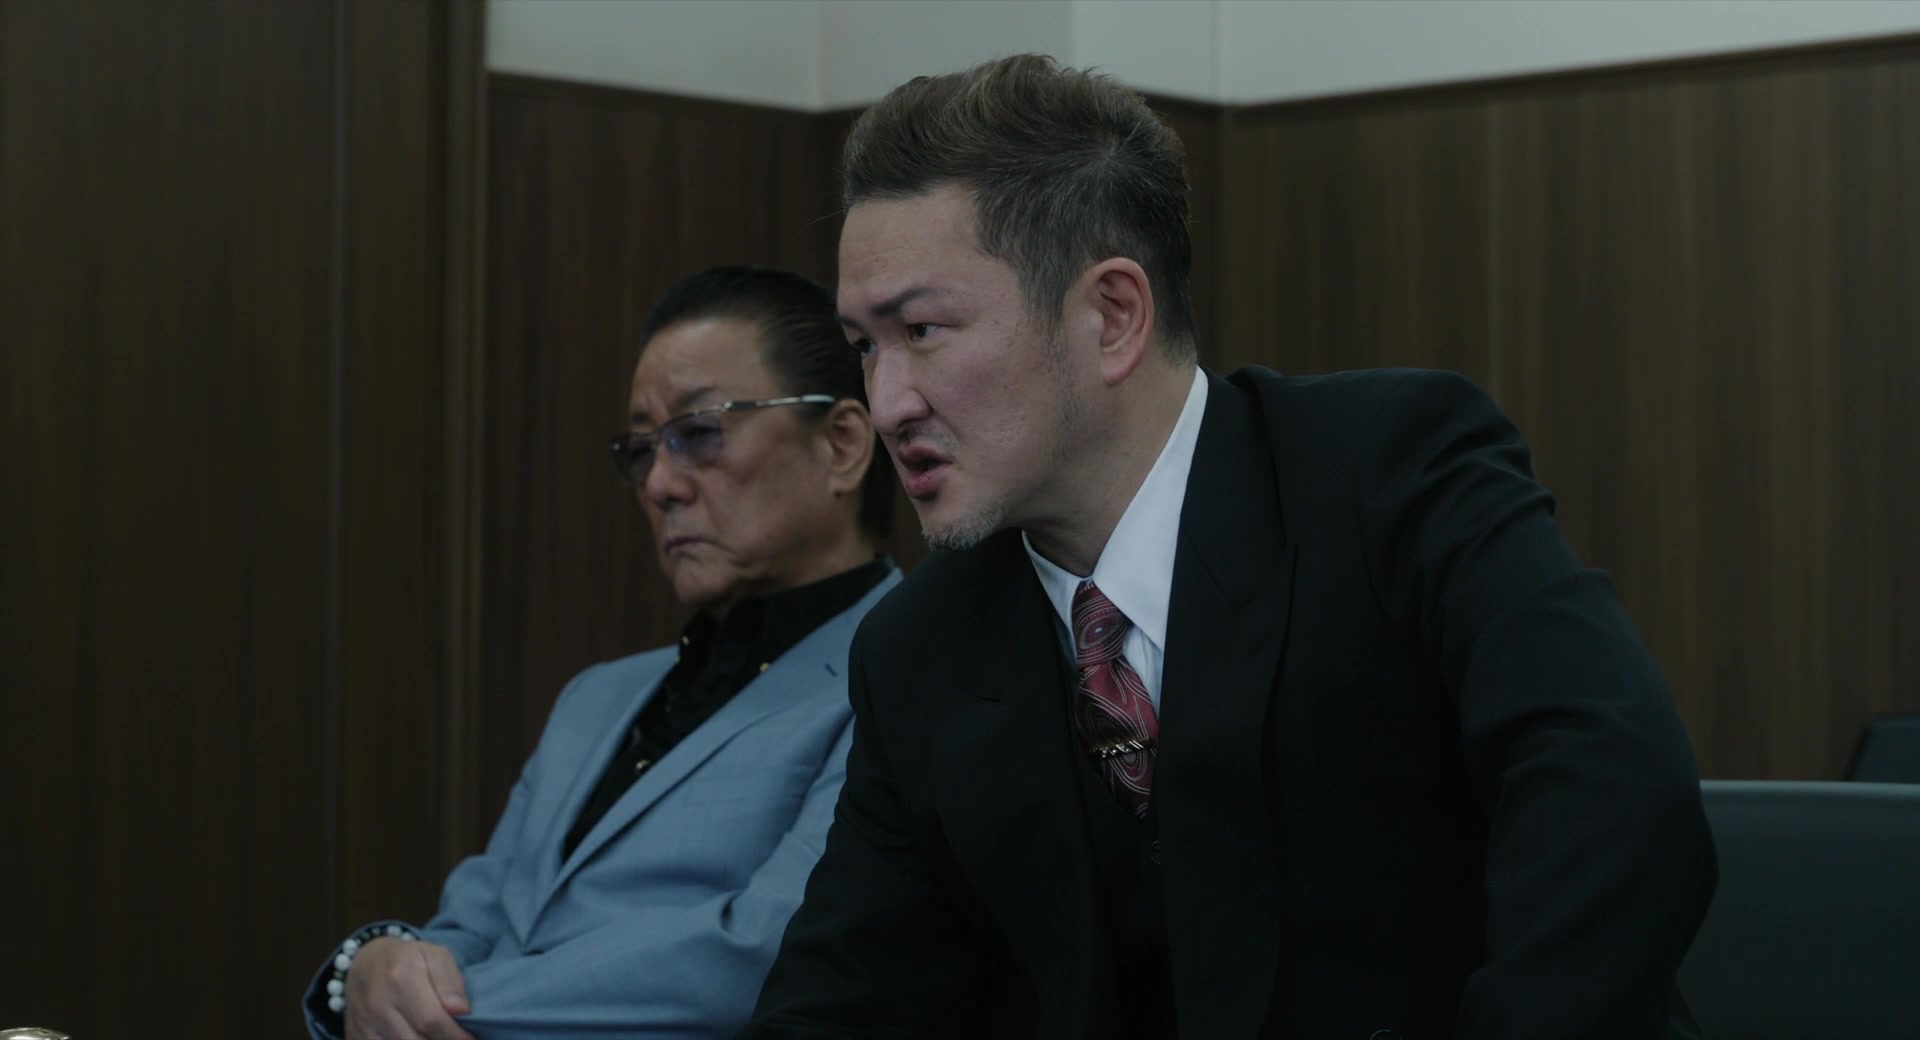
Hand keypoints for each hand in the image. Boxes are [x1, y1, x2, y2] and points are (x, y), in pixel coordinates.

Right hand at [344, 937, 475, 1039]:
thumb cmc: (407, 960)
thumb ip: (450, 980)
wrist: (364, 965)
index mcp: (400, 977)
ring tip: (440, 1037)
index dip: (456, 1035)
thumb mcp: (434, 955)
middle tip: (460, 1039)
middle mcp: (378, 1003)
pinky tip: (421, 1038)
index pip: (432, 1019)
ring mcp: (364, 1023)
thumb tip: (461, 1010)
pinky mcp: (356, 1037)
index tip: (472, 1038)